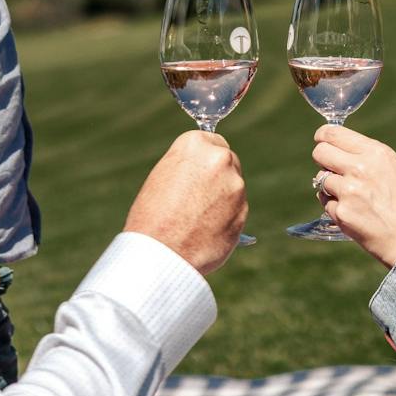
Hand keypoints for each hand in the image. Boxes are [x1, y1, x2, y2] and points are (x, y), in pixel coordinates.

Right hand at [125, 130, 246, 275]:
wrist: (160, 254)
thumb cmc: (152, 217)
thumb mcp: (162, 177)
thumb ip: (188, 167)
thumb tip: (203, 171)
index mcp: (195, 144)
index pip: (210, 140)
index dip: (204, 157)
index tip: (199, 168)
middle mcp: (220, 159)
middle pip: (226, 161)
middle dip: (217, 175)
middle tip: (199, 195)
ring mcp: (235, 186)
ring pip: (233, 186)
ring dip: (222, 197)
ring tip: (197, 219)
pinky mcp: (244, 211)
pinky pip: (236, 210)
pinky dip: (226, 217)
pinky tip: (206, 230)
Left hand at [312, 124, 395, 268]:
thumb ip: (368, 156)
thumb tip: (339, 150)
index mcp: (376, 153)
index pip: (333, 133)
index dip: (323, 136)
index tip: (321, 141)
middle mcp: (360, 168)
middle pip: (320, 153)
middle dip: (323, 160)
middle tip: (333, 169)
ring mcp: (348, 191)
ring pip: (320, 179)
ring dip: (330, 185)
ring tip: (352, 196)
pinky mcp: (341, 214)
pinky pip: (325, 202)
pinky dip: (335, 206)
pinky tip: (354, 212)